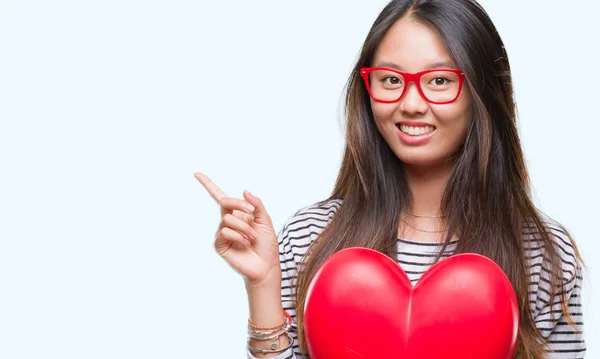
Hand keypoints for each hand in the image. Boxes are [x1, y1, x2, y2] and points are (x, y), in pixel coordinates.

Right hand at [195, 172, 280, 286]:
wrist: (266, 265)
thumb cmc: (266, 244)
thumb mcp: (265, 221)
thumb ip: (257, 205)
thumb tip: (244, 191)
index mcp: (238, 213)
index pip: (220, 197)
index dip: (208, 184)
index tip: (197, 173)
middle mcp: (228, 221)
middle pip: (224, 201)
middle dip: (238, 203)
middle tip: (252, 211)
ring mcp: (223, 233)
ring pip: (228, 219)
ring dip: (244, 227)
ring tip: (252, 237)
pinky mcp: (220, 244)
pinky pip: (224, 232)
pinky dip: (237, 235)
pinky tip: (244, 243)